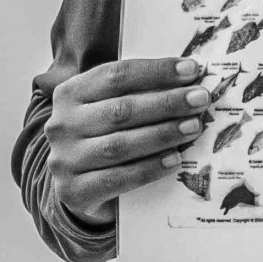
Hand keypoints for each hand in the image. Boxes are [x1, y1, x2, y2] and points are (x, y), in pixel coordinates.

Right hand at [44, 57, 209, 224]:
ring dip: (162, 134)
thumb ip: (141, 89)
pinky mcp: (73, 192)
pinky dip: (149, 169)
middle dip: (167, 102)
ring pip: (120, 145)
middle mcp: (62, 125)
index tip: (192, 69)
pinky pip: (116, 179)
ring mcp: (64, 160)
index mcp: (71, 92)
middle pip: (121, 109)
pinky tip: (175, 160)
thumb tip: (191, 76)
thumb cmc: (105, 130)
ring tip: (194, 126)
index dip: (157, 71)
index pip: (117, 75)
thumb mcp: (111, 103)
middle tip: (200, 99)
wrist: (78, 181)